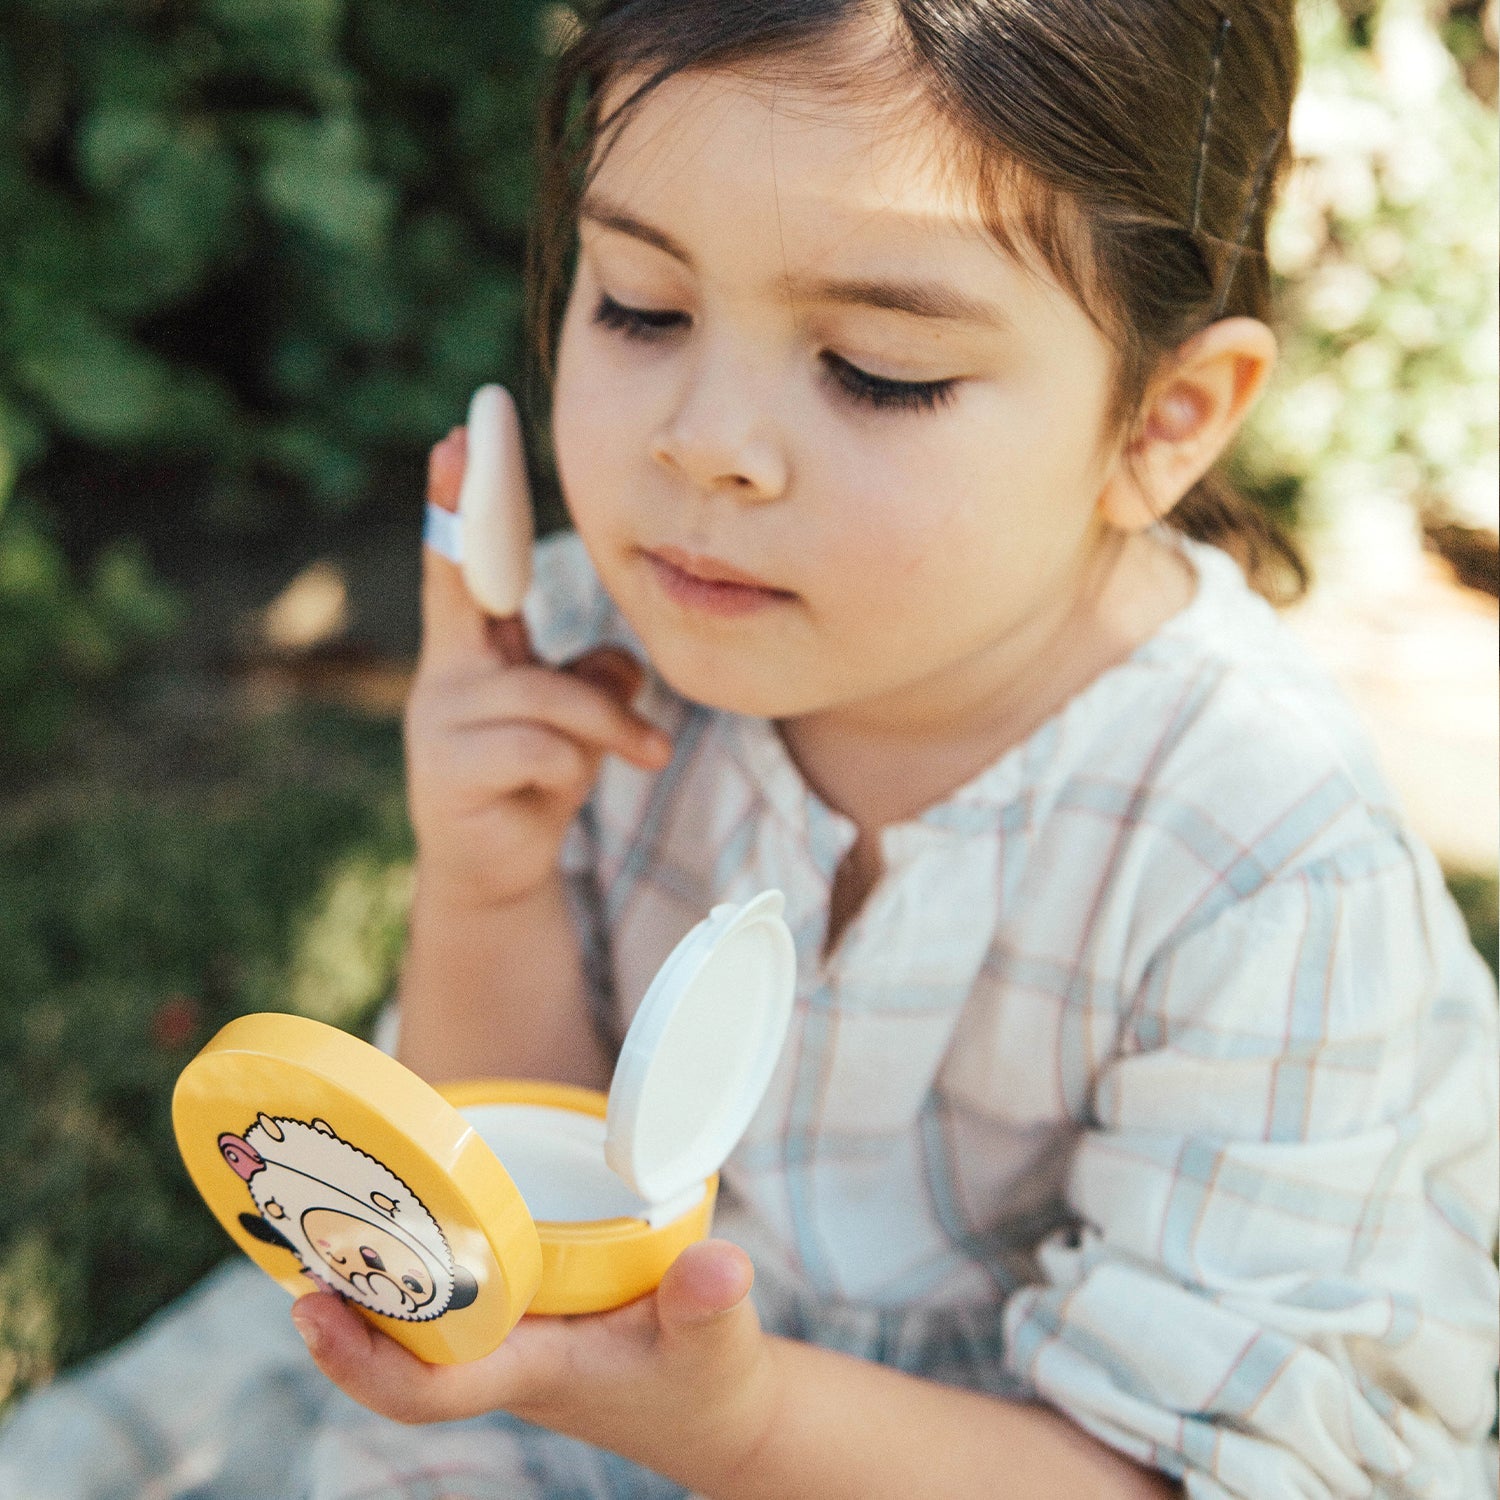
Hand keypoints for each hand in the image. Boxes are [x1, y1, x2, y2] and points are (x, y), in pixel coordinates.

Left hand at [291, 1239, 781, 1489]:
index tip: (312, 1311)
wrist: (712, 1408)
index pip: (427, 1388)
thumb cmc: (708, 1380)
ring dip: (364, 1279)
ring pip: (410, 1321)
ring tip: (313, 1211)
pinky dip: (409, 1263)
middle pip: (392, 1348)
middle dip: (337, 1304)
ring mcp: (504, 1340)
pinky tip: (393, 1212)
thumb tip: (718, 1265)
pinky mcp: (517, 1317)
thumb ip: (711, 1302)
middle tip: (285, 1231)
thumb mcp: (718, 1340)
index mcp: (531, 1371)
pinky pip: (442, 1297)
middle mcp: (500, 1360)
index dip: (359, 1362)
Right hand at [406, 427, 671, 908]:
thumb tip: (625, 661)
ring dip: (608, 724)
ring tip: (646, 750)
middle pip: (462, 585)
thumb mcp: (576, 721)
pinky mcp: (450, 774)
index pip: (463, 566)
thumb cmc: (535, 779)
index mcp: (471, 652)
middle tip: (458, 438)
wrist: (497, 872)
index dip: (459, 503)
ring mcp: (439, 724)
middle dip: (462, 511)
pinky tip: (565, 790)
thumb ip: (593, 679)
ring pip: (546, 693)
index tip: (457, 437)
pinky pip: (543, 746)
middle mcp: (444, 676)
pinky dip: (579, 764)